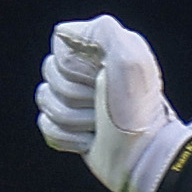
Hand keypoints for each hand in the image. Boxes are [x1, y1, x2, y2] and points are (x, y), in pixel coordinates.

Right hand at [35, 16, 191, 191]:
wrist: (145, 159)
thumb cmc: (138, 112)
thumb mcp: (130, 60)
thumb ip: (103, 32)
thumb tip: (65, 32)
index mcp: (103, 50)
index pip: (59, 46)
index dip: (74, 67)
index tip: (101, 79)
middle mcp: (90, 71)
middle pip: (50, 73)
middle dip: (75, 96)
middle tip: (104, 107)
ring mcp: (79, 101)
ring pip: (45, 99)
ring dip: (72, 119)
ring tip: (100, 126)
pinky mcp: (72, 128)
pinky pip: (47, 126)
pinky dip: (66, 137)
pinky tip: (89, 141)